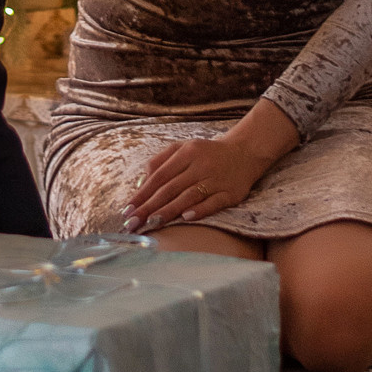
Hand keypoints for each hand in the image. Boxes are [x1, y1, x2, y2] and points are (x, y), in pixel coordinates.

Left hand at [122, 101, 297, 231]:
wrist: (244, 152)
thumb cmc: (206, 153)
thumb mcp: (182, 148)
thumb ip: (160, 162)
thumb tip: (141, 183)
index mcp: (187, 153)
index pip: (159, 175)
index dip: (142, 193)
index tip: (127, 209)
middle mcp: (200, 165)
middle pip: (170, 188)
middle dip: (149, 207)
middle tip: (132, 223)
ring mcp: (216, 180)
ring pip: (189, 197)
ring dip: (169, 211)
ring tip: (152, 223)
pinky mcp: (231, 193)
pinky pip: (213, 203)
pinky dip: (200, 210)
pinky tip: (186, 218)